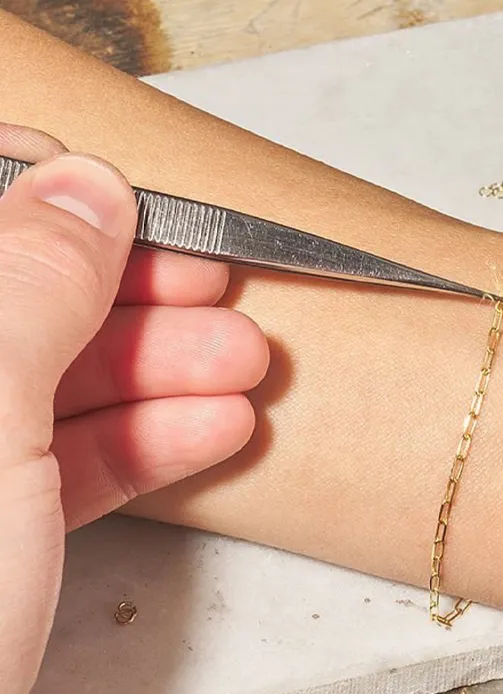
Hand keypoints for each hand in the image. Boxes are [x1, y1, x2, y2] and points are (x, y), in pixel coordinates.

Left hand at [0, 127, 267, 693]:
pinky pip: (65, 463)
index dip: (41, 193)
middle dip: (130, 292)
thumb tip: (86, 186)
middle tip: (216, 288)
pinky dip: (146, 443)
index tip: (132, 204)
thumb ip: (31, 285)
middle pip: (15, 301)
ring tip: (244, 363)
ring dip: (161, 370)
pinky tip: (214, 429)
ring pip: (51, 386)